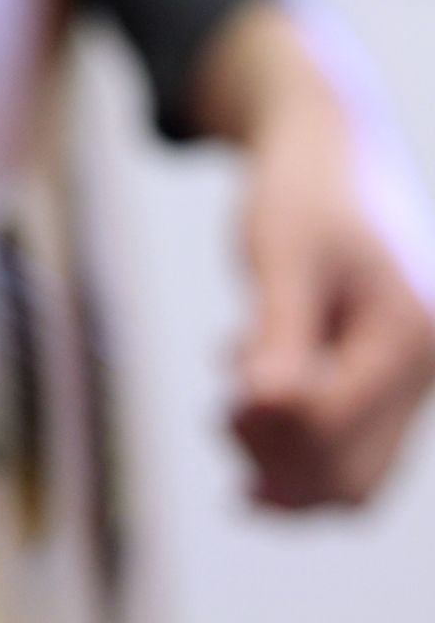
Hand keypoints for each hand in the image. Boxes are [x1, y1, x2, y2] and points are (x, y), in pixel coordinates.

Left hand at [196, 0, 434, 506]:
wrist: (326, 161)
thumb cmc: (299, 197)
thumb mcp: (280, 254)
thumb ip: (277, 329)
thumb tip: (262, 407)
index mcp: (406, 332)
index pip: (333, 424)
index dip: (267, 431)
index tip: (220, 406)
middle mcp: (422, 365)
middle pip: (350, 474)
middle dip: (275, 461)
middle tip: (220, 414)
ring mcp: (407, 379)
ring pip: (347, 473)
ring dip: (279, 460)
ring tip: (230, 407)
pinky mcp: (380, 380)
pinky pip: (340, 444)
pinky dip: (288, 439)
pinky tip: (247, 391)